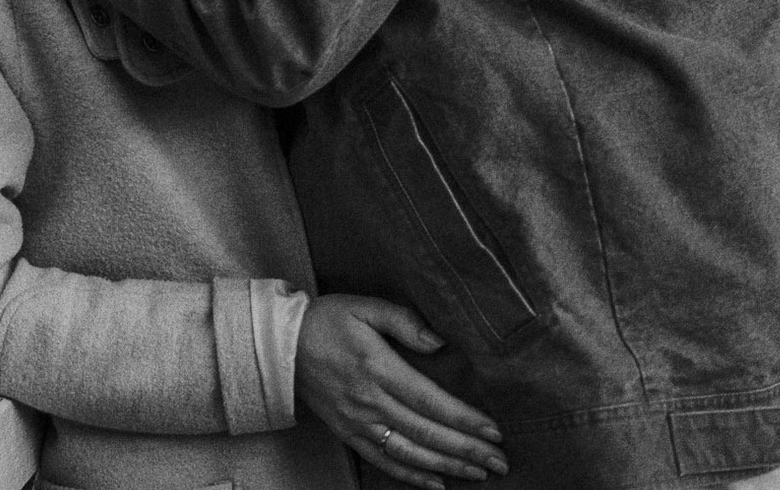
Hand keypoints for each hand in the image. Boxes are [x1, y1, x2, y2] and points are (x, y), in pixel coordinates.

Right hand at [295, 295, 506, 486]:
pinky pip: (382, 461)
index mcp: (377, 368)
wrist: (279, 344)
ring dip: (447, 466)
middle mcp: (369, 401)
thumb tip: (439, 342)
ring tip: (479, 474)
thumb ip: (403, 321)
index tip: (494, 432)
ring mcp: (357, 421)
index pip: (430, 400)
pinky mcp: (347, 433)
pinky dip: (411, 476)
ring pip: (409, 453)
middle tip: (500, 462)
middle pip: (426, 433)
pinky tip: (437, 483)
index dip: (464, 420)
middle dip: (467, 450)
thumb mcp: (363, 306)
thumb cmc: (325, 320)